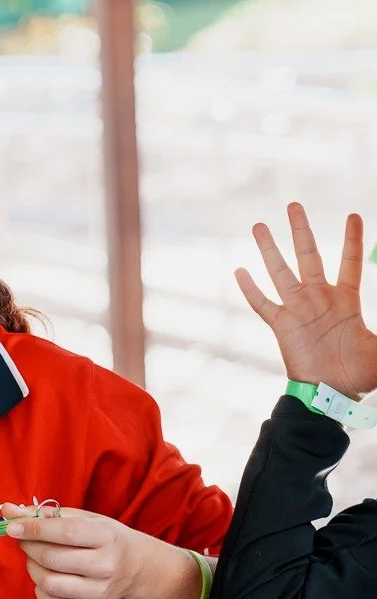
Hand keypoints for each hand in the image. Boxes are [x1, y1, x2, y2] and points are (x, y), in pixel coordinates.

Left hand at [2, 503, 150, 598]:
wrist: (134, 568)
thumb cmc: (102, 538)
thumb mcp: (83, 518)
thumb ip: (45, 514)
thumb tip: (8, 510)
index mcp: (106, 537)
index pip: (66, 533)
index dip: (34, 529)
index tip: (12, 526)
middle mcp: (105, 566)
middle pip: (53, 559)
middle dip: (29, 547)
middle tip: (24, 539)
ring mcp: (98, 591)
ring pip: (49, 583)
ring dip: (32, 567)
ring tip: (35, 558)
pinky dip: (39, 589)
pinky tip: (44, 576)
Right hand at [235, 204, 376, 398]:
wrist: (330, 394)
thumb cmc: (358, 374)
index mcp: (345, 300)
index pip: (350, 263)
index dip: (352, 240)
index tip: (354, 215)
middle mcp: (319, 298)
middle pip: (309, 256)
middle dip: (301, 230)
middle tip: (294, 205)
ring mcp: (298, 310)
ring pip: (281, 272)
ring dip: (270, 249)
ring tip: (259, 225)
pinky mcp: (281, 326)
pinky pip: (263, 304)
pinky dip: (251, 288)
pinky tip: (240, 270)